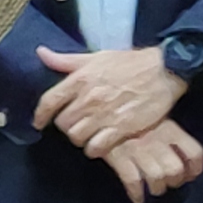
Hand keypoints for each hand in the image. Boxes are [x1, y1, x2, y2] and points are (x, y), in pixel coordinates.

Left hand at [35, 44, 189, 150]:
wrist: (164, 70)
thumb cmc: (130, 63)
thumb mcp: (96, 57)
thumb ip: (66, 60)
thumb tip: (41, 53)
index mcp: (81, 79)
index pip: (49, 101)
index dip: (40, 115)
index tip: (39, 123)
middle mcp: (89, 98)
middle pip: (63, 123)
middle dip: (66, 126)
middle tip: (75, 124)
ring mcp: (105, 115)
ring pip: (77, 137)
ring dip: (80, 138)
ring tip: (88, 134)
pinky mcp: (122, 128)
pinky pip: (96, 148)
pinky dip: (95, 149)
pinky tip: (99, 144)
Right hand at [103, 122, 202, 202]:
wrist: (98, 111)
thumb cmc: (128, 115)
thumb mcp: (153, 115)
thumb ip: (169, 131)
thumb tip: (181, 152)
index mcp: (170, 128)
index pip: (194, 152)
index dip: (195, 168)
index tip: (190, 175)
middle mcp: (157, 140)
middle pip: (175, 169)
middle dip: (174, 181)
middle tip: (169, 183)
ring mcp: (138, 150)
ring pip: (157, 178)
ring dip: (157, 188)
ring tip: (154, 189)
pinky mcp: (119, 158)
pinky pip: (133, 181)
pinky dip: (137, 193)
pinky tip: (138, 198)